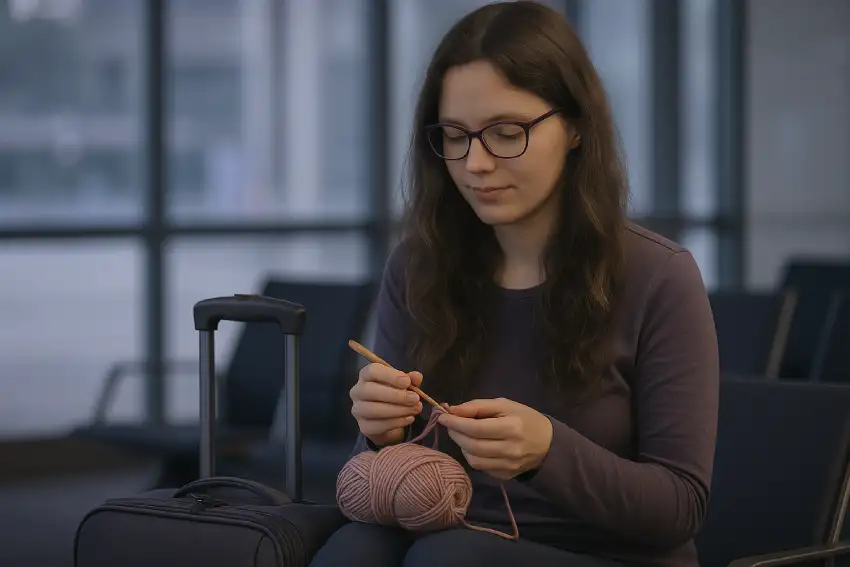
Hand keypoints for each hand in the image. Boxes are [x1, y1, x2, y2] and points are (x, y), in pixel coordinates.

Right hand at [350, 363, 423, 446]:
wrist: (387, 420)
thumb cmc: (393, 395)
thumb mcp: (403, 385)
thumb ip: (410, 379)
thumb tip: (416, 376)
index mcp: (366, 375)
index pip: (372, 371)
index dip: (390, 376)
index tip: (407, 382)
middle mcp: (358, 391)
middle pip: (370, 390)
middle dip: (395, 395)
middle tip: (415, 399)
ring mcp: (358, 410)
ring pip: (373, 410)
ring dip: (397, 410)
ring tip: (415, 409)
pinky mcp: (364, 427)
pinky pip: (378, 425)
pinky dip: (396, 422)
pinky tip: (409, 419)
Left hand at [437, 398, 552, 479]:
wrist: (548, 444)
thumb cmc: (525, 418)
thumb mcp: (504, 405)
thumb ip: (477, 406)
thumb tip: (451, 410)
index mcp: (511, 427)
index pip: (476, 428)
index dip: (455, 423)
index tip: (442, 416)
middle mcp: (510, 449)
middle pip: (472, 446)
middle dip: (455, 434)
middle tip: (449, 424)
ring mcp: (508, 466)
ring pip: (474, 460)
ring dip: (461, 446)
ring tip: (462, 434)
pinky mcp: (505, 476)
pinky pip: (481, 468)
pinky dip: (472, 456)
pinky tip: (474, 446)